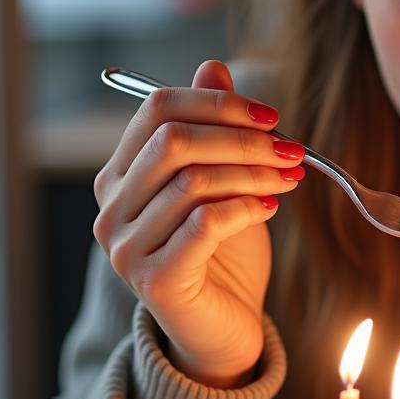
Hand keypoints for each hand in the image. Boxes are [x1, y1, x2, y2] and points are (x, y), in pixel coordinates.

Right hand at [91, 59, 304, 385]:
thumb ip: (211, 126)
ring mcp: (126, 246)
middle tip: (289, 147)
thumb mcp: (221, 180)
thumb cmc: (220, 253)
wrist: (222, 332)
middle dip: (239, 137)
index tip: (270, 116)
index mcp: (119, 175)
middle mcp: (111, 208)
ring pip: (192, 181)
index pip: (156, 108)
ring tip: (288, 178)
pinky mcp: (155, 280)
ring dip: (252, 173)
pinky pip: (204, 224)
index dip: (217, 103)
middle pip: (172, 140)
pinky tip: (270, 209)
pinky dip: (245, 208)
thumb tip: (213, 66)